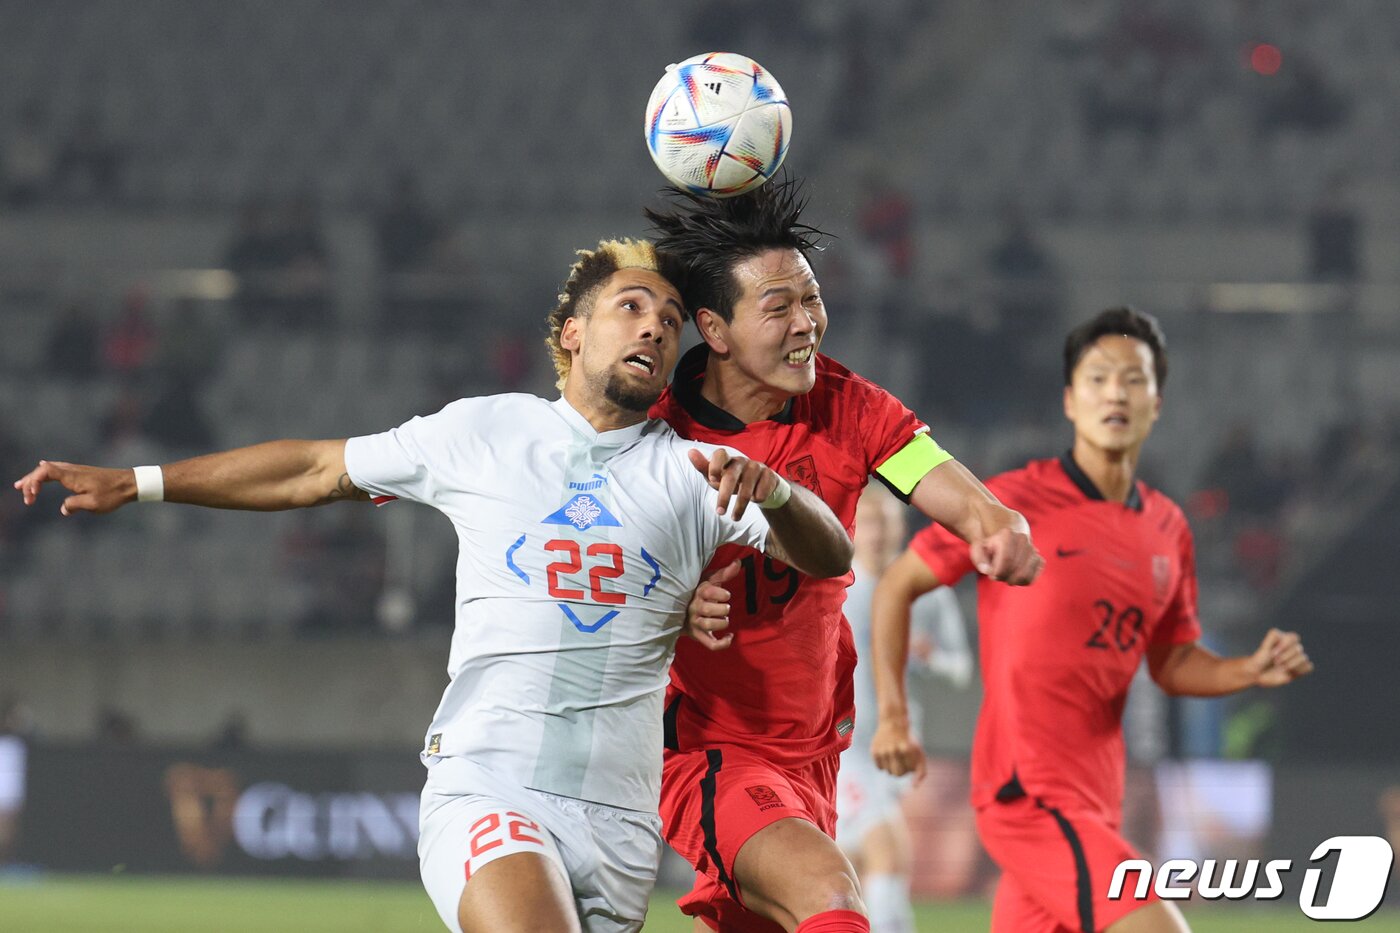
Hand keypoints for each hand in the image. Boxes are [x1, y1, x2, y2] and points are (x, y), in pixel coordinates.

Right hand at [13, 460, 134, 515]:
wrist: (130, 483)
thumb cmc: (113, 494)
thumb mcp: (93, 504)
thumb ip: (74, 505)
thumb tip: (63, 509)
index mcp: (72, 476)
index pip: (45, 471)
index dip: (34, 482)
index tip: (33, 496)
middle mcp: (72, 470)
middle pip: (43, 470)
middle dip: (30, 482)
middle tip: (23, 496)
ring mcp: (76, 470)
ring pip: (49, 469)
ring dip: (35, 477)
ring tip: (21, 486)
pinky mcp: (81, 473)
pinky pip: (57, 470)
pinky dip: (45, 473)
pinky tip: (41, 470)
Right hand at [683, 560, 739, 650]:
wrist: (679, 609)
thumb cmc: (698, 592)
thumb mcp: (709, 581)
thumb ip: (724, 573)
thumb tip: (739, 562)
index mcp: (697, 593)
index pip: (708, 592)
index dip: (721, 594)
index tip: (726, 595)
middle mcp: (694, 608)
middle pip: (708, 610)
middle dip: (722, 609)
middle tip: (725, 608)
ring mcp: (695, 624)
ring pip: (709, 625)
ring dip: (722, 622)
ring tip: (724, 618)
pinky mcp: (697, 636)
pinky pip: (710, 644)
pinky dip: (723, 643)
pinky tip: (730, 637)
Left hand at [688, 448, 778, 520]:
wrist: (760, 482)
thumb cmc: (733, 479)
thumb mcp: (717, 476)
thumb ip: (704, 467)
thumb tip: (690, 452)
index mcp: (728, 459)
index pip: (720, 454)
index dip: (715, 465)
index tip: (712, 479)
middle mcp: (742, 461)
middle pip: (732, 477)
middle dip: (724, 496)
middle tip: (719, 512)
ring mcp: (757, 467)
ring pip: (747, 489)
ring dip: (740, 506)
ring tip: (734, 518)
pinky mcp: (769, 475)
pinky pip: (761, 492)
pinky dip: (757, 499)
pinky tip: (755, 500)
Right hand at [870, 717, 926, 781]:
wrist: (893, 723)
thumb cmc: (908, 741)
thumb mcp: (919, 753)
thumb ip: (921, 772)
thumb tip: (914, 787)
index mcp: (906, 749)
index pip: (908, 771)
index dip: (910, 765)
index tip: (910, 756)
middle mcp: (893, 750)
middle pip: (897, 774)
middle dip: (901, 770)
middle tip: (902, 760)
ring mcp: (882, 750)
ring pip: (888, 772)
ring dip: (892, 766)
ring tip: (894, 756)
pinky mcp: (874, 751)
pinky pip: (879, 767)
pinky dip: (884, 763)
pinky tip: (887, 754)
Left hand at [971, 526, 1042, 584]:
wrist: (1007, 540)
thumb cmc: (990, 547)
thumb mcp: (979, 548)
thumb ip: (978, 558)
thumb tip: (986, 570)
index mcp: (1007, 535)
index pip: (1007, 559)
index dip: (999, 572)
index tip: (992, 575)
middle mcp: (1023, 540)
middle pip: (1015, 568)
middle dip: (1004, 577)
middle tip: (998, 576)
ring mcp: (1033, 549)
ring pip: (1025, 575)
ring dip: (1013, 581)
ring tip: (1006, 577)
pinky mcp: (1039, 559)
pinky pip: (1033, 577)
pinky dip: (1023, 582)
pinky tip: (1015, 578)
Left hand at [1246, 628, 1313, 686]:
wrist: (1258, 674)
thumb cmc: (1260, 658)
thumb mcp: (1264, 645)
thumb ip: (1274, 635)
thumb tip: (1283, 634)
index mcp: (1287, 640)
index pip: (1294, 637)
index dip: (1284, 645)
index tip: (1272, 653)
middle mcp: (1293, 648)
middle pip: (1298, 649)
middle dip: (1284, 656)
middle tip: (1274, 661)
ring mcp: (1297, 659)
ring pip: (1304, 658)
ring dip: (1290, 664)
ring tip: (1280, 668)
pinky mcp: (1300, 669)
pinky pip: (1309, 666)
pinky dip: (1299, 670)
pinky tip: (1289, 672)